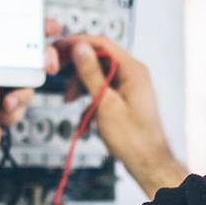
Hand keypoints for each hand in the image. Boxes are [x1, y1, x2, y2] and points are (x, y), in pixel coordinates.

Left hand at [0, 0, 60, 162]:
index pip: (10, 27)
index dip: (31, 24)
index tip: (48, 26)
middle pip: (26, 53)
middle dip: (39, 61)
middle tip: (48, 63)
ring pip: (29, 78)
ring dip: (23, 90)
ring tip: (9, 98)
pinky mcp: (5, 102)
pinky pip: (24, 98)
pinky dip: (17, 106)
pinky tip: (2, 110)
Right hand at [54, 35, 185, 197]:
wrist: (148, 162)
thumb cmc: (133, 138)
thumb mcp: (105, 103)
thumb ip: (91, 73)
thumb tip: (80, 48)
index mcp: (133, 70)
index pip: (102, 43)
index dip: (77, 42)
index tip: (59, 46)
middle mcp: (134, 74)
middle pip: (100, 57)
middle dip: (77, 66)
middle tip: (57, 70)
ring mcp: (131, 85)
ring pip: (99, 74)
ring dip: (82, 84)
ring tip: (70, 99)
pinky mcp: (126, 97)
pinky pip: (104, 88)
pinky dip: (91, 97)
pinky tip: (85, 114)